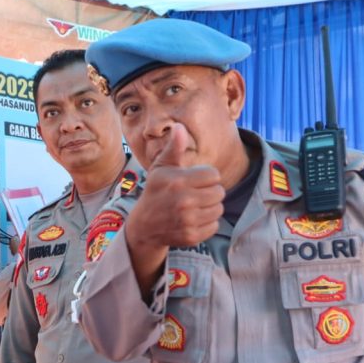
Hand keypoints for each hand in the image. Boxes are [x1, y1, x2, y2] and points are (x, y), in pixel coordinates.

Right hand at [127, 124, 224, 251]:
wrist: (144, 226)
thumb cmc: (155, 192)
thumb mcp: (161, 168)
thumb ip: (174, 148)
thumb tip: (180, 127)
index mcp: (179, 181)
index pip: (214, 175)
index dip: (205, 177)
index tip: (193, 181)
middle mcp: (184, 201)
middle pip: (219, 192)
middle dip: (210, 192)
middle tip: (194, 195)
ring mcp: (188, 220)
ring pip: (219, 209)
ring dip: (209, 207)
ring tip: (194, 207)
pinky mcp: (192, 235)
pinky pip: (214, 225)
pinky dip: (207, 223)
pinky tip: (192, 220)